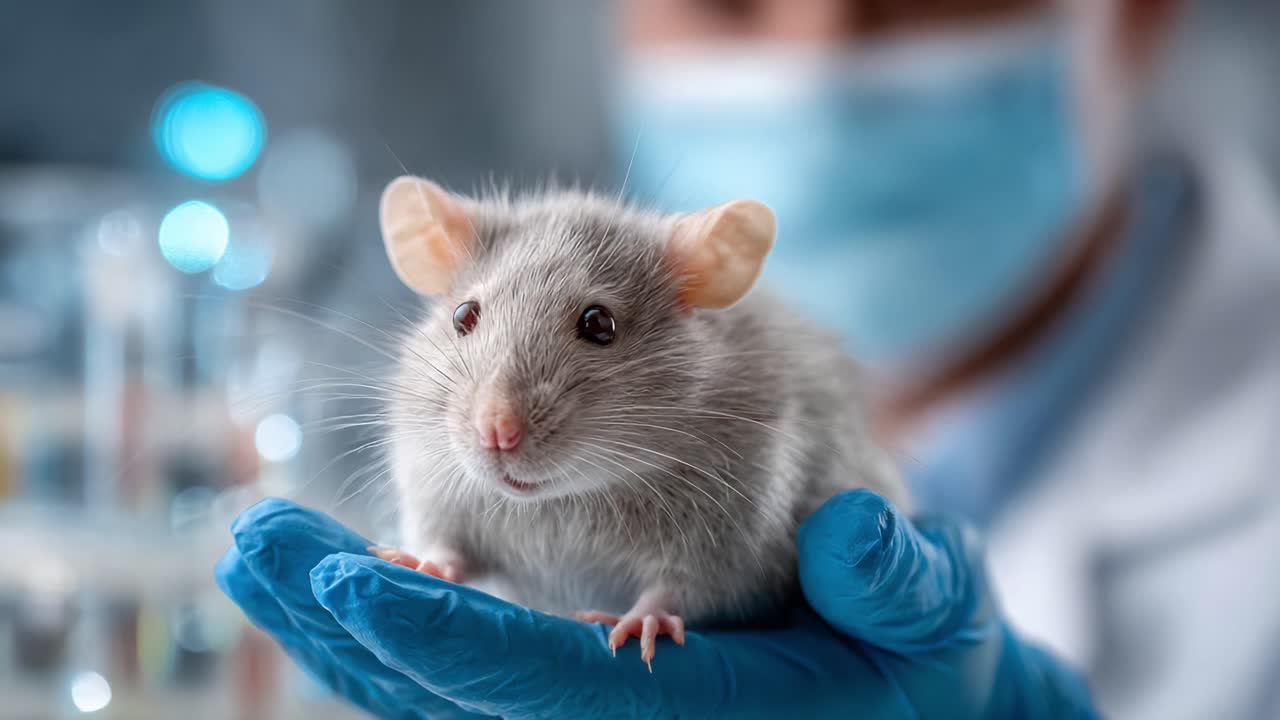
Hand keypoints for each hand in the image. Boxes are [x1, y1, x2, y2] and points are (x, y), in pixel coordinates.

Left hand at [216, 491, 1098, 718]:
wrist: (898, 697)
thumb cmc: (916, 659)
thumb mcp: (934, 616)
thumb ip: (903, 581)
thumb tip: (849, 535)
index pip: (549, 691)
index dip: (449, 637)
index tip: (356, 577)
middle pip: (458, 700)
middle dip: (352, 625)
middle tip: (255, 545)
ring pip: (438, 695)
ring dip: (343, 623)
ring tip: (260, 551)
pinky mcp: (574, 702)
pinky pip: (463, 680)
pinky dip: (392, 628)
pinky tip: (337, 577)